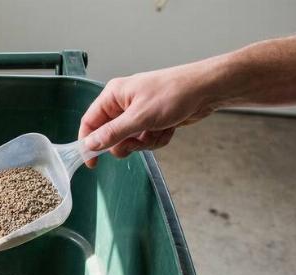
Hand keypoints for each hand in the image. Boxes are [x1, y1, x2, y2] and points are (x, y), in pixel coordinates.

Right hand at [79, 63, 217, 166]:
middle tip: (137, 141)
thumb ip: (112, 133)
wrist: (207, 90)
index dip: (89, 142)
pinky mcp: (152, 121)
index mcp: (114, 96)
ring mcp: (138, 113)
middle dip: (126, 144)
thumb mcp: (139, 117)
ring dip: (144, 142)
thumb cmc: (174, 94)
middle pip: (110, 136)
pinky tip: (168, 128)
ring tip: (159, 130)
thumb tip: (89, 144)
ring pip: (130, 141)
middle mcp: (123, 104)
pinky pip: (146, 140)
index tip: (92, 162)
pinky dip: (157, 139)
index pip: (89, 122)